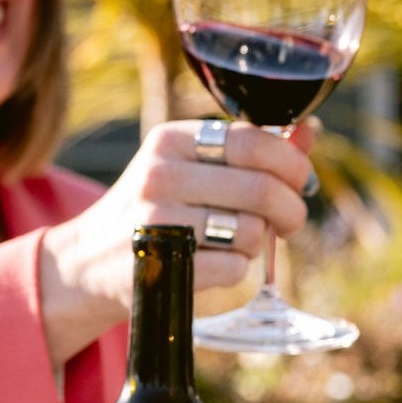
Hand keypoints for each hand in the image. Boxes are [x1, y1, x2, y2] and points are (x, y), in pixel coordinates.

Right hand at [38, 121, 315, 362]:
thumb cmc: (157, 209)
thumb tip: (311, 133)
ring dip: (259, 242)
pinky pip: (235, 269)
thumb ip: (251, 151)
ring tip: (240, 241)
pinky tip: (216, 264)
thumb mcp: (192, 167)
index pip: (252, 141)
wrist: (90, 262)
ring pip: (250, 231)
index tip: (300, 181)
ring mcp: (159, 223)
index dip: (291, 163)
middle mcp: (160, 176)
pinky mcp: (165, 267)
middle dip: (291, 209)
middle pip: (260, 188)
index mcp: (170, 140)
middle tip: (291, 221)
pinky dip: (238, 269)